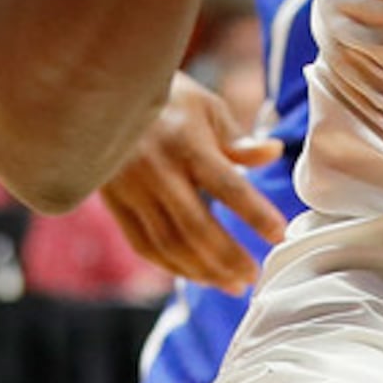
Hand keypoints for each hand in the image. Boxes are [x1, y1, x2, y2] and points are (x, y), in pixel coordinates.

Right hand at [96, 73, 288, 295]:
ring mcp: (133, 192)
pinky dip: (171, 265)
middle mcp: (158, 173)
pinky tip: (195, 274)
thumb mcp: (207, 107)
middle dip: (227, 257)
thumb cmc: (168, 99)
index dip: (254, 214)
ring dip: (201, 270)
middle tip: (254, 277)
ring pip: (168, 244)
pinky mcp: (115, 205)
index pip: (227, 186)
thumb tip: (274, 153)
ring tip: (232, 284)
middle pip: (195, 227)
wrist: (102, 98)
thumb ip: (236, 140)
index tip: (280, 235)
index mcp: (186, 145)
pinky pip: (144, 245)